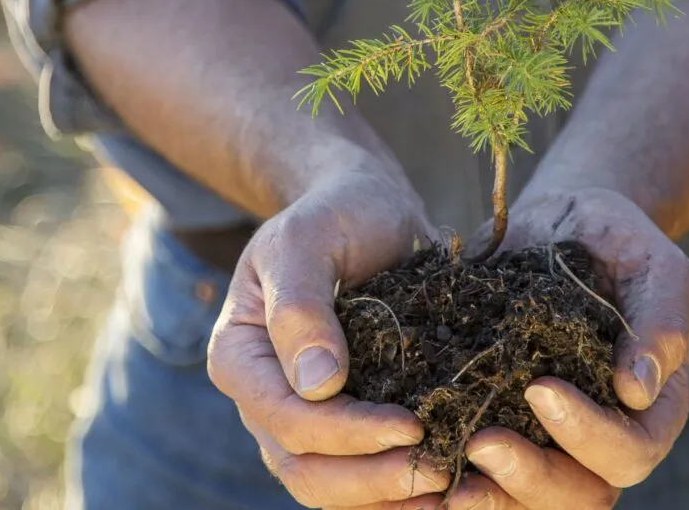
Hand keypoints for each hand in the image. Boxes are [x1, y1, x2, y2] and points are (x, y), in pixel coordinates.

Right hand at [208, 169, 451, 508]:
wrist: (362, 208)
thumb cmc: (332, 213)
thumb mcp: (308, 240)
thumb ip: (300, 306)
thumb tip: (317, 385)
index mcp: (241, 356)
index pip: (286, 418)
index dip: (346, 433)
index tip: (411, 426)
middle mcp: (264, 397)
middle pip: (303, 468)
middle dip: (370, 480)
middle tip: (439, 472)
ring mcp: (302, 414)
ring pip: (329, 486)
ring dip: (385, 498)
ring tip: (447, 491)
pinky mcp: (344, 418)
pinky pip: (360, 472)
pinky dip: (396, 489)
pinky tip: (446, 487)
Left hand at [455, 187, 688, 508]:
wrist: (562, 220)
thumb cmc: (618, 237)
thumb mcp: (654, 263)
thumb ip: (661, 320)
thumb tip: (638, 390)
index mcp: (650, 406)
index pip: (630, 450)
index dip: (588, 434)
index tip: (540, 389)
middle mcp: (601, 431)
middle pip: (580, 493)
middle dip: (530, 477)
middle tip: (480, 443)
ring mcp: (549, 430)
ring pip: (529, 494)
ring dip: (489, 494)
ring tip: (442, 470)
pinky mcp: (501, 412)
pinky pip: (482, 463)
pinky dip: (451, 467)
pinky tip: (417, 454)